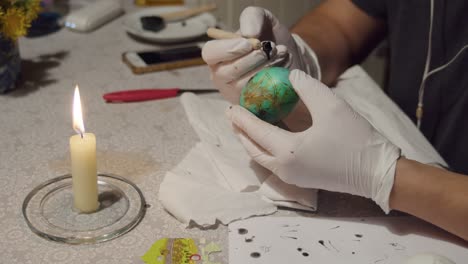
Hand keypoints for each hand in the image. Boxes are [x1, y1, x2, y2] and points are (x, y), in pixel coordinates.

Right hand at [202, 7, 319, 112]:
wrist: (290, 58)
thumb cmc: (270, 38)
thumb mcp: (263, 20)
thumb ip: (253, 18)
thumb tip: (249, 33)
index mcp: (218, 55)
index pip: (210, 53)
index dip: (228, 49)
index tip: (249, 43)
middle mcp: (222, 77)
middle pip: (226, 73)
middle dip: (252, 59)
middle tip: (271, 47)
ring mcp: (235, 94)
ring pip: (244, 86)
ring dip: (267, 68)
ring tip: (283, 54)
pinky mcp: (251, 107)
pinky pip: (259, 98)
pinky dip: (274, 82)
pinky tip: (285, 68)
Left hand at [226, 69, 400, 212]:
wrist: (377, 173)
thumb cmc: (355, 139)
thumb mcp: (331, 106)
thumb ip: (307, 88)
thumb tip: (291, 77)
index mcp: (288, 151)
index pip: (256, 131)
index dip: (242, 118)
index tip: (230, 107)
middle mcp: (284, 168)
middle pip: (253, 149)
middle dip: (241, 132)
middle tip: (234, 117)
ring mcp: (292, 178)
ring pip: (261, 158)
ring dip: (251, 142)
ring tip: (246, 126)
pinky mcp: (301, 180)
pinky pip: (273, 163)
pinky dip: (265, 149)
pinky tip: (268, 138)